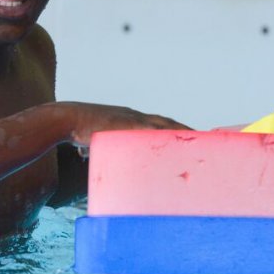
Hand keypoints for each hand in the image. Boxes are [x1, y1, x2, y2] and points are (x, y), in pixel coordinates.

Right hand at [64, 102, 190, 147]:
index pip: (159, 124)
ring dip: (182, 132)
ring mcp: (132, 120)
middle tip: (204, 140)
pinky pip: (152, 130)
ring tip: (199, 142)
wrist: (68, 118)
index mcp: (130, 120)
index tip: (190, 137)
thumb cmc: (79, 130)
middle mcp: (134, 117)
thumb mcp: (95, 139)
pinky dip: (166, 135)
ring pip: (164, 125)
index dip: (175, 129)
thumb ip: (100, 147)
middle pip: (167, 122)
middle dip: (185, 130)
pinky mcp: (127, 125)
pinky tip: (177, 143)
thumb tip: (89, 156)